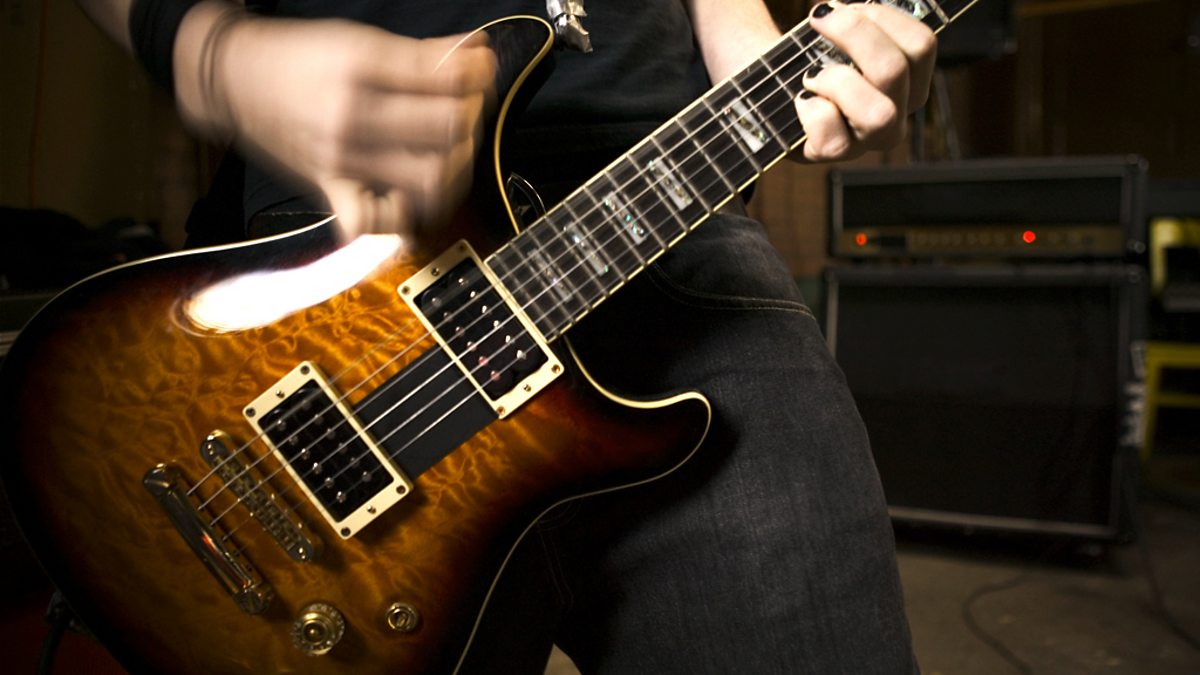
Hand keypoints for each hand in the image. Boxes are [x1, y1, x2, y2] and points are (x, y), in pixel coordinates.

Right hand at [175, 2, 496, 242]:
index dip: (479, 74)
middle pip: (447, 129)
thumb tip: (475, 52)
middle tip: (467, 109)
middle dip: (471, 117)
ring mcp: (343, 159)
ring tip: (452, 153)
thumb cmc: (296, 59)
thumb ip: (421, 52)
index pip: (446, 79)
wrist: (232, 81)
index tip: (482, 70)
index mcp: (360, 69)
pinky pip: (373, 223)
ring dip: (455, 167)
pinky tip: (413, 201)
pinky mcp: (331, 189)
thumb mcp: (357, 40)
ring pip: (429, 179)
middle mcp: (352, 117)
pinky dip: (401, 222)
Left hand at [795, 0, 935, 160]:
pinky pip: (830, 128)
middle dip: (854, 34)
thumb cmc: (811, 59)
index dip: (882, 16)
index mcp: (909, 82)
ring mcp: (868, 140)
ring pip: (877, 112)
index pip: (921, 46)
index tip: (843, 6)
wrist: (775, 93)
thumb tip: (844, 8)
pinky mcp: (834, 153)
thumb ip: (860, 22)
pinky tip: (801, 99)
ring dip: (837, 80)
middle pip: (895, 70)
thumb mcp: (840, 37)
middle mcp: (897, 115)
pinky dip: (810, 107)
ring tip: (811, 74)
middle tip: (820, 21)